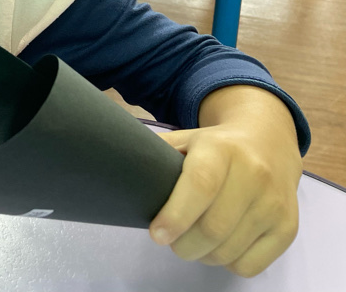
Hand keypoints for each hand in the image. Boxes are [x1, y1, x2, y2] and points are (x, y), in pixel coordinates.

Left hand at [149, 86, 302, 276]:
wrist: (269, 142)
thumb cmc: (214, 146)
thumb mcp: (185, 138)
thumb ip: (155, 154)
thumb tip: (118, 169)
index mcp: (221, 149)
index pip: (200, 185)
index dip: (175, 215)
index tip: (156, 234)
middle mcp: (254, 174)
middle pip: (213, 227)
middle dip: (182, 244)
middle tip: (169, 239)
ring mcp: (275, 203)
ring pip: (228, 251)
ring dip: (201, 255)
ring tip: (191, 240)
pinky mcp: (287, 228)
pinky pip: (249, 265)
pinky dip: (227, 262)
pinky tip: (220, 243)